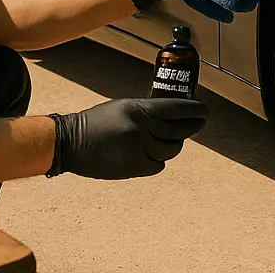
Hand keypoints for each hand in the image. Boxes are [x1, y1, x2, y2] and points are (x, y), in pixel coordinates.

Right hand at [47, 97, 207, 178]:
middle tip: (200, 122)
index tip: (204, 109)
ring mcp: (136, 150)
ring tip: (177, 139)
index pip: (173, 109)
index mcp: (137, 109)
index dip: (192, 109)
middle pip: (176, 131)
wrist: (71, 142)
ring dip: (175, 145)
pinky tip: (157, 154)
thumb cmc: (97, 122)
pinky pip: (156, 165)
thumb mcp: (123, 107)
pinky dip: (159, 161)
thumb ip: (146, 111)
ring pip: (169, 150)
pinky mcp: (131, 168)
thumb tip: (172, 114)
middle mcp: (139, 129)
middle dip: (192, 126)